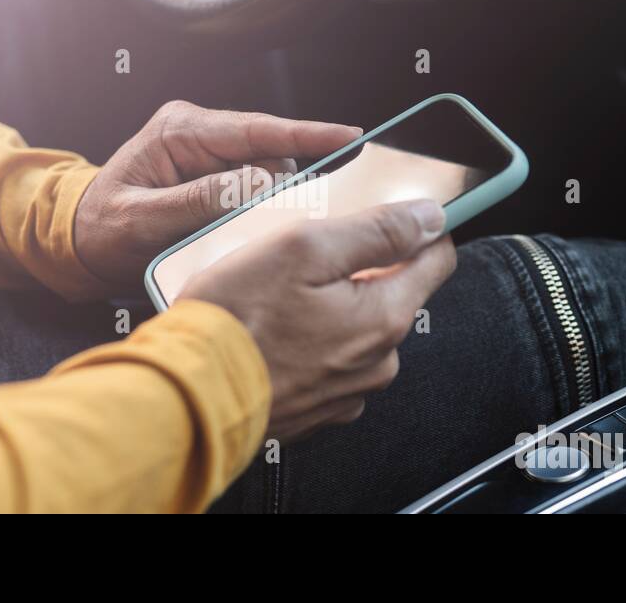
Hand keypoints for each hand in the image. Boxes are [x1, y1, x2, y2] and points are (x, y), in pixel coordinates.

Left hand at [73, 100, 361, 286]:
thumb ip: (198, 200)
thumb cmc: (99, 229)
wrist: (76, 242)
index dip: (307, 135)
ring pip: (266, 174)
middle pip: (269, 152)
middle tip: (287, 224)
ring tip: (244, 236)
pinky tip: (247, 236)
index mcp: (180, 131)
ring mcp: (208, 154)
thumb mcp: (142, 220)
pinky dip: (258, 213)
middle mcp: (199, 133)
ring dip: (269, 206)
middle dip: (286, 185)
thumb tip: (257, 183)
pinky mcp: (214, 177)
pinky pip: (253, 191)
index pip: (257, 129)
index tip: (350, 137)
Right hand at [179, 199, 456, 441]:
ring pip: (357, 329)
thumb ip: (375, 230)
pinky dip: (308, 344)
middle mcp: (377, 361)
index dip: (420, 228)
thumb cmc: (236, 319)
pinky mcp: (317, 410)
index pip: (438, 259)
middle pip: (393, 293)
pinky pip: (328, 362)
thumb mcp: (304, 247)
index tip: (397, 215)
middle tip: (305, 260)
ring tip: (276, 301)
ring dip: (329, 308)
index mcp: (384, 316)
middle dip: (359, 270)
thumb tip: (428, 217)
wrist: (187, 395)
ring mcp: (347, 391)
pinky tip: (271, 334)